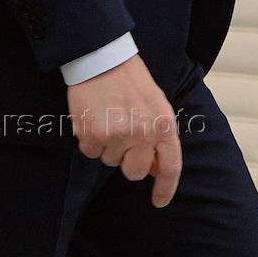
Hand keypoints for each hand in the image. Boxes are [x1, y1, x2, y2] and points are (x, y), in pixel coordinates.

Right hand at [66, 54, 181, 206]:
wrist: (100, 55)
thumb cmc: (129, 78)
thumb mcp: (156, 103)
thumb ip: (159, 135)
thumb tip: (153, 168)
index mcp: (164, 124)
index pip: (170, 166)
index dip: (165, 188)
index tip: (158, 201)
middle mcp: (144, 133)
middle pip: (134, 171)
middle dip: (126, 160)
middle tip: (119, 137)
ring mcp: (119, 134)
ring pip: (110, 160)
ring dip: (105, 145)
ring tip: (104, 116)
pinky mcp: (94, 133)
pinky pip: (89, 151)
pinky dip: (87, 138)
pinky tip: (90, 117)